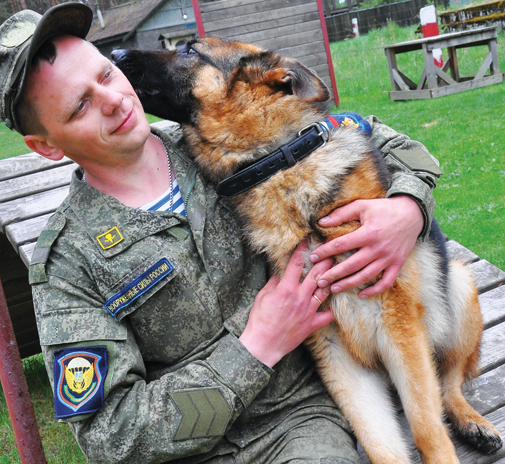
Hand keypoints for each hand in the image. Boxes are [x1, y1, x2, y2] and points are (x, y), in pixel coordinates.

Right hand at [239, 242, 334, 366]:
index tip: (306, 241)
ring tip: (337, 270)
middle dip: (325, 261)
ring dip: (330, 279)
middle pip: (316, 274)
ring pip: (324, 291)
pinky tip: (337, 302)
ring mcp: (308, 311)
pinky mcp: (312, 324)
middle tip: (332, 251)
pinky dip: (332, 308)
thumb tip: (279, 269)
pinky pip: (328, 315)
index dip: (301, 250)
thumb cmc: (259, 320)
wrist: (263, 344)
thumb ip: (274, 282)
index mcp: (286, 289)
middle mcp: (300, 297)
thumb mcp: (263, 296)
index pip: (295, 264)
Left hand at [309, 196, 423, 298]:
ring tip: (333, 289)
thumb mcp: (362, 205)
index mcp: (368, 233)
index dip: (325, 252)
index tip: (312, 257)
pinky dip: (374, 290)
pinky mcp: (398, 264)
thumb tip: (321, 222)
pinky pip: (386, 282)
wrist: (413, 213)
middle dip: (333, 274)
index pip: (341, 245)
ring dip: (349, 284)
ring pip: (366, 276)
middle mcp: (378, 248)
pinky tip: (361, 294)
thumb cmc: (384, 208)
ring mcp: (389, 258)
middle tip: (319, 281)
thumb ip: (341, 214)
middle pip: (352, 265)